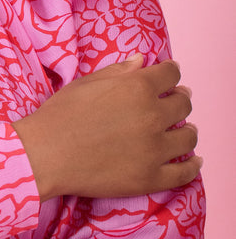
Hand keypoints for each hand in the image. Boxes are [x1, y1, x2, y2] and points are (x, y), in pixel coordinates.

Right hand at [13, 57, 200, 200]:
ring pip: (188, 137)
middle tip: (176, 102)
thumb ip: (118, 72)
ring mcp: (154, 149)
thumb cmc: (59, 115)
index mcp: (137, 87)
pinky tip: (194, 161)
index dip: (170, 73)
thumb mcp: (86, 83)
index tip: (169, 77)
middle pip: (183, 104)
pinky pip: (184, 173)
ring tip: (185, 131)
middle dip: (180, 99)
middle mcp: (152, 115)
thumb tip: (141, 61)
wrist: (44, 155)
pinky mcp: (150, 178)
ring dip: (187, 131)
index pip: (170, 74)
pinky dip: (192, 166)